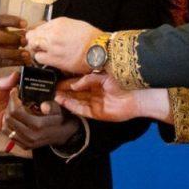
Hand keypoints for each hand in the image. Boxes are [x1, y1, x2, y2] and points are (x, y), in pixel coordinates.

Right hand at [0, 14, 28, 79]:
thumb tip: (30, 34)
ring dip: (14, 53)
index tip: (25, 24)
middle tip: (24, 41)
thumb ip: (14, 33)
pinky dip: (15, 62)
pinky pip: (4, 63)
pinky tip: (24, 62)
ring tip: (26, 54)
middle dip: (11, 38)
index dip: (13, 21)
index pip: (0, 20)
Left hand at [2, 88, 79, 149]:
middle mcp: (31, 135)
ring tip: (13, 107)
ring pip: (6, 126)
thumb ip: (51, 106)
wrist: (61, 134)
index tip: (15, 91)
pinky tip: (14, 118)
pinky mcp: (24, 145)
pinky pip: (8, 134)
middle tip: (13, 98)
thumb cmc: (58, 118)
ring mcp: (27, 142)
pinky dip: (8, 125)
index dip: (13, 99)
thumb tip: (44, 106)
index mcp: (38, 125)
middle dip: (9, 105)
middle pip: (9, 118)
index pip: (16, 111)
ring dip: (7, 115)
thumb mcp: (57, 109)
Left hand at [25, 17, 101, 73]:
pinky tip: (46, 59)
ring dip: (36, 49)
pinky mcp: (54, 59)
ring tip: (42, 52)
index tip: (39, 37)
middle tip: (37, 45)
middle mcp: (53, 33)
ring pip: (33, 46)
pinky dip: (40, 58)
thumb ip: (60, 27)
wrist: (99, 49)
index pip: (39, 26)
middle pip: (32, 35)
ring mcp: (52, 46)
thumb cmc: (92, 38)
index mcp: (58, 23)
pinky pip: (38, 58)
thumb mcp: (75, 25)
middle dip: (34, 40)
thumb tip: (51, 30)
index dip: (38, 33)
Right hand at [57, 75, 172, 122]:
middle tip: (51, 89)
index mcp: (96, 82)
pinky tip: (64, 102)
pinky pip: (81, 110)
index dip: (67, 82)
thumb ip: (88, 79)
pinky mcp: (97, 113)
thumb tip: (74, 84)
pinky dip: (72, 107)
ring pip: (76, 102)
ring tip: (54, 95)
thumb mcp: (104, 75)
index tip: (56, 81)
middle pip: (75, 93)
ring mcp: (95, 103)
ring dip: (65, 99)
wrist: (138, 95)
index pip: (77, 82)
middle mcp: (94, 93)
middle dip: (63, 91)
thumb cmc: (124, 81)